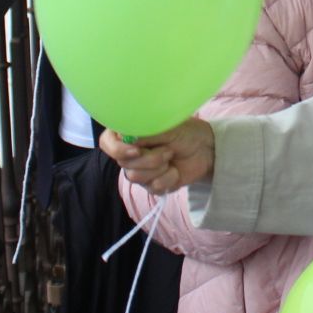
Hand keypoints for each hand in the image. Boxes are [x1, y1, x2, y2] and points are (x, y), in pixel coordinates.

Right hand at [99, 120, 215, 194]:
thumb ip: (144, 131)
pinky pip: (152, 187)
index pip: (106, 142)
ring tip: (171, 157)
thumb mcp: (165, 125)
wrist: (206, 149)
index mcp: (130, 133)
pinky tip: (175, 171)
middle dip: (149, 159)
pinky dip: (168, 178)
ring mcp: (140, 170)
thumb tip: (127, 136)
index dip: (117, 149)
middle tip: (168, 150)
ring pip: (135, 177)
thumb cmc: (185, 132)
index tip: (136, 150)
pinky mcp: (152, 185)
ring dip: (159, 168)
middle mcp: (131, 152)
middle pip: (124, 163)